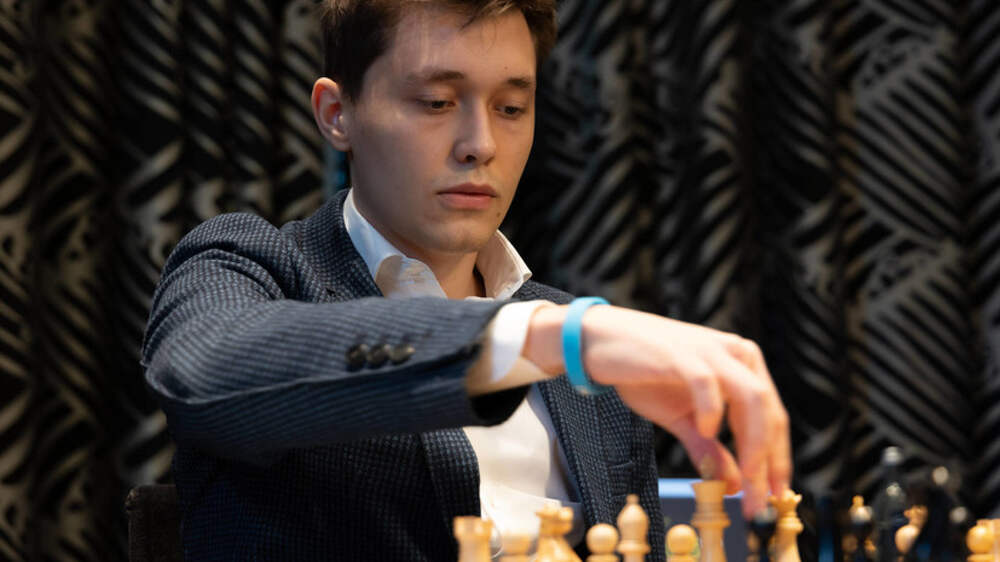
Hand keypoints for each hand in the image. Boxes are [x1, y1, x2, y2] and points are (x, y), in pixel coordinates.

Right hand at [524, 304, 790, 516]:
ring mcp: (710, 350)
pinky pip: (708, 383)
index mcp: (744, 366)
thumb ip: (709, 448)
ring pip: (750, 398)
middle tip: (759, 500)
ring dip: (752, 443)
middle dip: (768, 461)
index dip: (778, 460)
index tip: (774, 498)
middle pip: (768, 411)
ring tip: (745, 478)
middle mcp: (735, 354)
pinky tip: (707, 431)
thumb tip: (735, 486)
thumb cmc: (643, 376)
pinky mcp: (682, 352)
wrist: (601, 342)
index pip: (773, 417)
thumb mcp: (681, 420)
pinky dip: (713, 410)